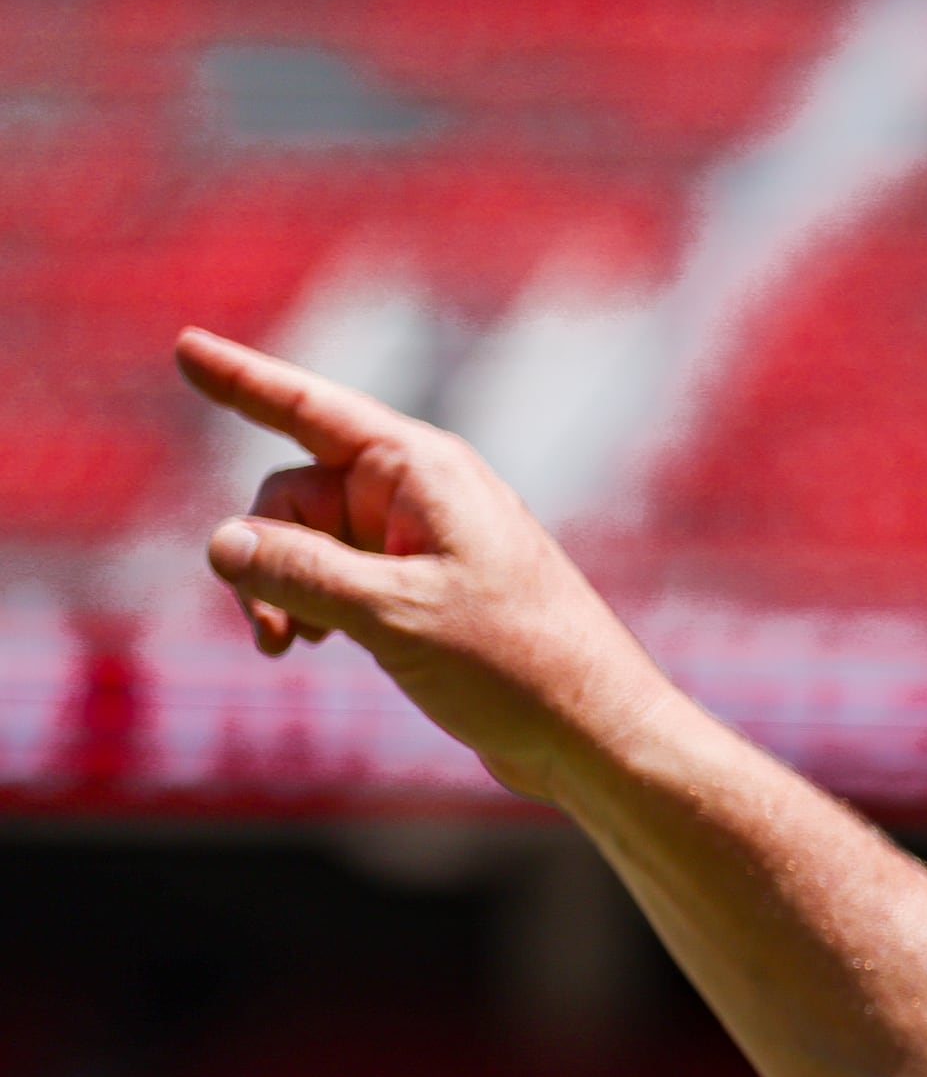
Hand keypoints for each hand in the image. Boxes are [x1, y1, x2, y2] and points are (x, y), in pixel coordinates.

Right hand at [180, 327, 683, 805]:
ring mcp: (418, 541)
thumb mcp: (395, 615)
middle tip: (270, 629)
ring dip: (281, 589)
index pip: (311, 410)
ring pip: (304, 541)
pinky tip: (307, 648)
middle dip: (263, 551)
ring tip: (287, 647)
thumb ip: (302, 574)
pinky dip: (307, 606)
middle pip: (291, 493)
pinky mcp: (418, 588)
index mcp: (424, 471)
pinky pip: (333, 576)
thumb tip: (221, 540)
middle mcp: (420, 493)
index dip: (242, 380)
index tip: (186, 345)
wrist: (590, 732)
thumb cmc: (515, 664)